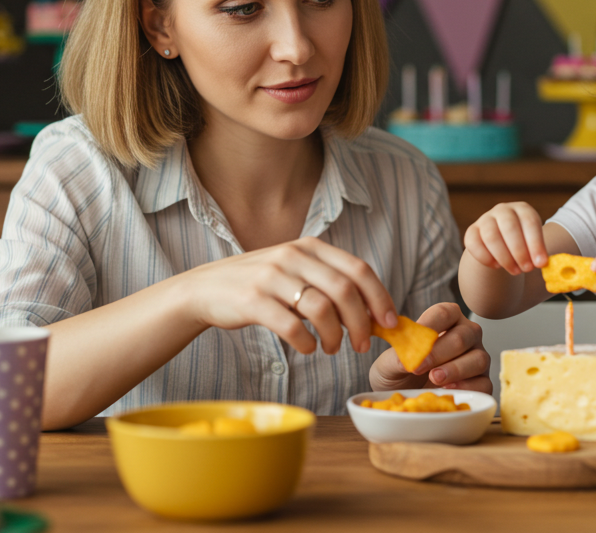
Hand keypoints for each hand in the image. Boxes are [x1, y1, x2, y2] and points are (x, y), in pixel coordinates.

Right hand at [179, 236, 397, 354]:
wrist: (205, 289)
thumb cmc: (260, 286)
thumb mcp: (296, 273)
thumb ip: (329, 285)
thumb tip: (372, 316)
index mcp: (309, 247)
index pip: (358, 270)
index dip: (380, 298)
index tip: (389, 323)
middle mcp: (293, 256)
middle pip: (345, 291)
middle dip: (361, 324)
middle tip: (361, 345)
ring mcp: (272, 277)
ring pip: (322, 309)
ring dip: (334, 337)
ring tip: (330, 348)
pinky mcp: (253, 300)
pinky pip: (292, 327)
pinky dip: (307, 343)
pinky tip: (307, 348)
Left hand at [369, 303, 491, 393]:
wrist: (403, 397)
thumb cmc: (399, 371)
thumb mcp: (388, 363)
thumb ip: (395, 357)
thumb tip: (405, 358)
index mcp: (446, 319)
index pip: (444, 313)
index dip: (430, 326)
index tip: (413, 343)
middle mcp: (466, 334)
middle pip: (464, 335)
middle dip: (440, 352)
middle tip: (419, 366)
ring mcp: (477, 358)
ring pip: (479, 358)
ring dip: (456, 369)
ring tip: (434, 378)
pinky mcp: (482, 382)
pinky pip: (484, 383)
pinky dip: (468, 387)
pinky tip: (449, 390)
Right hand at [464, 202, 546, 274]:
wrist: (502, 242)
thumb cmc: (524, 244)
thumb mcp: (534, 244)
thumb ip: (539, 254)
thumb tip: (543, 264)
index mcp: (523, 209)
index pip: (530, 222)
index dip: (536, 243)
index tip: (540, 263)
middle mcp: (503, 210)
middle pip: (509, 227)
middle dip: (519, 251)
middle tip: (527, 269)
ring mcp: (485, 219)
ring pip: (491, 236)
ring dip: (504, 257)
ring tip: (515, 271)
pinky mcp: (472, 231)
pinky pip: (474, 244)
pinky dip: (486, 258)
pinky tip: (497, 266)